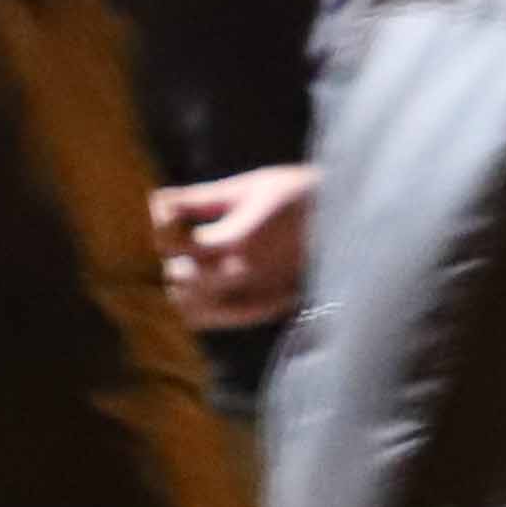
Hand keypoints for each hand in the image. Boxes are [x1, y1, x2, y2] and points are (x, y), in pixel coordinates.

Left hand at [150, 166, 317, 331]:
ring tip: (198, 265)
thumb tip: (155, 203)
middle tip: (186, 238)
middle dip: (176, 256)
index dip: (163, 224)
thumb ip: (199, 198)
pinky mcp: (268, 307)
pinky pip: (221, 319)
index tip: (171, 212)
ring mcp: (255, 296)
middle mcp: (242, 275)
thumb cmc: (298, 193)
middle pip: (178, 278)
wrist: (349, 217)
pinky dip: (209, 308)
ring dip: (188, 287)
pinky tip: (214, 288)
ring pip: (194, 309)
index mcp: (235, 241)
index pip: (171, 243)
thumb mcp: (249, 186)